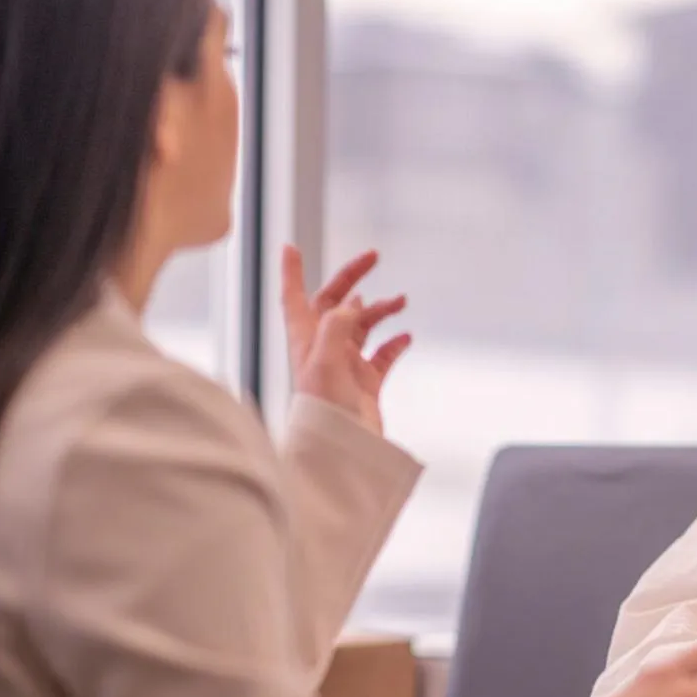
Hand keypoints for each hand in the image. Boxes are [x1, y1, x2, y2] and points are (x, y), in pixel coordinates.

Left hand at [281, 245, 409, 432]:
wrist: (341, 448)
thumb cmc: (324, 408)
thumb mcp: (325, 361)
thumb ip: (337, 326)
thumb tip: (352, 303)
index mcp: (307, 339)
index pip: (295, 298)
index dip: (292, 273)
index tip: (291, 248)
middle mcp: (324, 348)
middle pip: (336, 303)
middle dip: (352, 278)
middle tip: (373, 257)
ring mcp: (346, 364)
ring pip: (363, 326)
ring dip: (380, 310)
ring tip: (401, 302)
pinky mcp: (365, 382)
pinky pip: (382, 356)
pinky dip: (394, 344)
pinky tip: (405, 338)